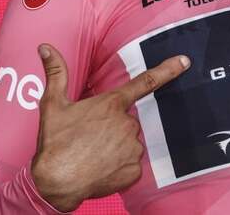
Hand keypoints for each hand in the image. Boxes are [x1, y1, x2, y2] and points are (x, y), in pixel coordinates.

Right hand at [30, 43, 189, 211]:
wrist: (56, 182)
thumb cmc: (55, 142)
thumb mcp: (52, 104)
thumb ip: (55, 72)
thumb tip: (45, 47)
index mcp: (111, 104)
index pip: (145, 82)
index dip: (167, 70)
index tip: (184, 61)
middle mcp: (127, 123)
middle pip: (127, 120)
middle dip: (113, 126)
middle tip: (90, 137)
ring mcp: (133, 147)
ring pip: (129, 142)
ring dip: (116, 146)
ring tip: (93, 154)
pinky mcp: (134, 170)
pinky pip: (130, 164)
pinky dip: (118, 166)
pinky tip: (101, 168)